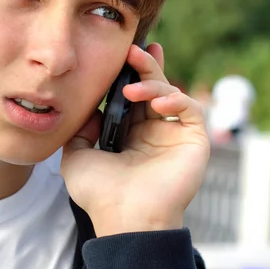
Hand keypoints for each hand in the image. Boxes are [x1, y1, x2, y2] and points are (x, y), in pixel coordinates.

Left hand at [61, 43, 209, 236]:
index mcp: (130, 135)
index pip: (133, 96)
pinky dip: (177, 99)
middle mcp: (153, 132)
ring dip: (154, 83)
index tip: (124, 53)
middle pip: (154, 88)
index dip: (130, 74)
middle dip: (145, 66)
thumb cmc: (100, 193)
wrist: (125, 217)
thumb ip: (80, 131)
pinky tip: (157, 104)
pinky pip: (191, 110)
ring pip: (171, 93)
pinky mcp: (193, 142)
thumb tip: (89, 109)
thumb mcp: (76, 157)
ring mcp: (174, 136)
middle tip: (134, 50)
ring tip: (133, 91)